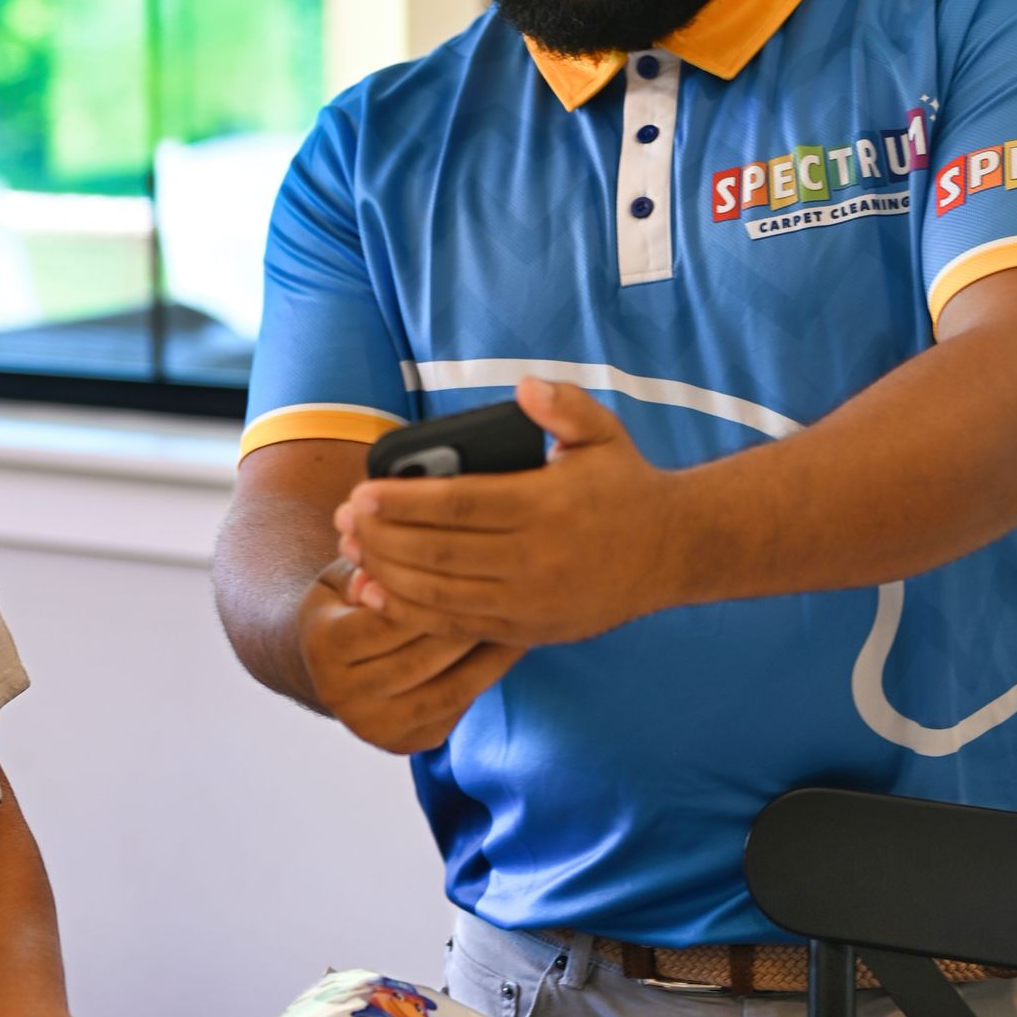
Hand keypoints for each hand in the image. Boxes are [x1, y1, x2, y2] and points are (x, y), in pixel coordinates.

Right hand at [298, 559, 522, 752]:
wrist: (331, 663)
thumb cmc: (349, 601)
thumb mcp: (346, 573)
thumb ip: (370, 566)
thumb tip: (385, 567)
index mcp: (321, 646)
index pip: (387, 620)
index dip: (430, 595)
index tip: (475, 567)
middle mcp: (340, 695)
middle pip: (420, 659)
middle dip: (468, 626)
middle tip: (514, 594)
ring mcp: (371, 726)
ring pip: (447, 690)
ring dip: (491, 656)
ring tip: (524, 622)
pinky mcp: (402, 743)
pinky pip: (456, 709)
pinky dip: (488, 678)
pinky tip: (513, 649)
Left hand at [335, 377, 672, 647]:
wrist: (673, 551)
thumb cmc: (625, 486)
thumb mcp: (602, 433)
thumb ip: (562, 406)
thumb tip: (523, 387)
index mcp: (545, 506)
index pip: (457, 504)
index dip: (402, 501)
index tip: (360, 492)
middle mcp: (534, 558)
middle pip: (437, 551)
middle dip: (381, 537)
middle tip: (343, 519)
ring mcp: (529, 600)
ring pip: (439, 593)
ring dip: (387, 573)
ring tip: (352, 552)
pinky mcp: (527, 629)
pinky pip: (456, 625)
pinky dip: (411, 612)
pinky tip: (379, 593)